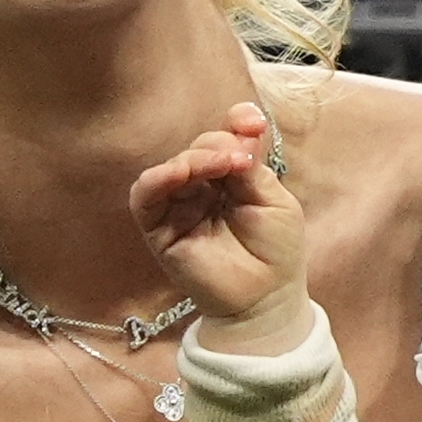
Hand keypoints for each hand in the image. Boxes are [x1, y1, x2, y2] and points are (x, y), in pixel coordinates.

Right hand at [130, 107, 310, 340]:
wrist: (266, 298)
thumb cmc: (276, 251)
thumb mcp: (275, 199)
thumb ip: (253, 165)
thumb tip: (244, 123)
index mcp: (231, 177)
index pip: (225, 139)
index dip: (235, 124)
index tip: (251, 122)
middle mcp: (203, 188)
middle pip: (199, 148)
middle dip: (218, 145)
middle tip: (241, 159)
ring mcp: (179, 207)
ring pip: (173, 166)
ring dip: (195, 157)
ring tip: (221, 164)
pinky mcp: (160, 230)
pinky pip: (145, 197)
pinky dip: (158, 178)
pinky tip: (180, 171)